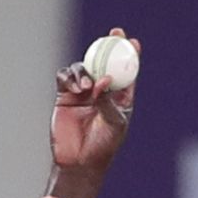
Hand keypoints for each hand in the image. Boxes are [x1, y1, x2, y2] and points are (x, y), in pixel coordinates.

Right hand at [49, 30, 138, 197]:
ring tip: (87, 88)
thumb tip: (104, 79)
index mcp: (119, 96)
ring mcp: (82, 91)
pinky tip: (76, 87)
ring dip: (85, 71)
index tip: (132, 42)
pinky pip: (65, 77)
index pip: (125, 70)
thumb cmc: (102, 146)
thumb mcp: (113, 123)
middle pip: (104, 60)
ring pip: (83, 67)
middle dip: (109, 45)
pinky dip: (70, 77)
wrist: (79, 162)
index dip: (129, 54)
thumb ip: (108, 101)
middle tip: (113, 35)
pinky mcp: (64, 95)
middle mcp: (100, 90)